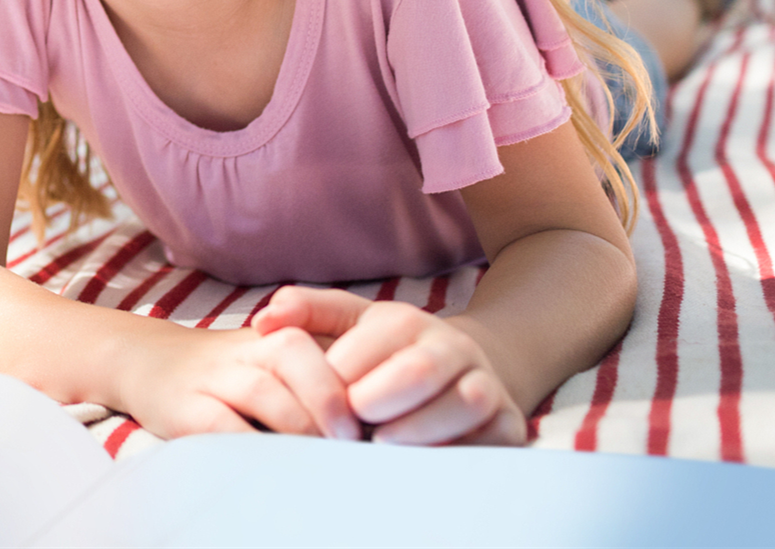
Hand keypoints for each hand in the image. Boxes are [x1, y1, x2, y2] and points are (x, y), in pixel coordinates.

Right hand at [118, 324, 360, 441]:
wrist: (146, 361)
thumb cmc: (225, 372)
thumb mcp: (268, 358)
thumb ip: (315, 377)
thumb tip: (372, 421)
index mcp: (273, 335)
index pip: (319, 340)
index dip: (350, 373)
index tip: (375, 411)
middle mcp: (244, 349)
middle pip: (293, 353)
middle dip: (328, 396)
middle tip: (352, 437)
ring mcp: (212, 376)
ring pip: (261, 389)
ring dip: (298, 424)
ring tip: (321, 455)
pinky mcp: (184, 408)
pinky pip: (220, 425)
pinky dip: (250, 445)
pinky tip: (272, 463)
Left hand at [253, 286, 526, 445]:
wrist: (463, 369)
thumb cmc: (388, 351)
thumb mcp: (349, 323)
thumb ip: (306, 313)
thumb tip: (264, 320)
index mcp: (406, 321)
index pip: (369, 343)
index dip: (340, 377)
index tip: (320, 401)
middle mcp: (451, 347)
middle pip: (416, 371)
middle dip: (376, 402)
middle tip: (348, 429)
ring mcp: (485, 383)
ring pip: (463, 403)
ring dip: (417, 430)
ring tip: (382, 444)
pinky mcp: (509, 423)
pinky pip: (492, 438)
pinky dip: (457, 451)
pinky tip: (422, 460)